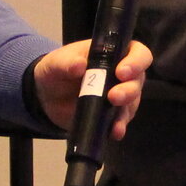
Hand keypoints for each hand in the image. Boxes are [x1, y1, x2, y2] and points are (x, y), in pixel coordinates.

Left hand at [34, 39, 151, 136]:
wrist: (48, 98)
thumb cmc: (57, 71)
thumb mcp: (56, 63)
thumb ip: (66, 63)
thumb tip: (79, 65)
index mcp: (113, 54)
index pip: (137, 53)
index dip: (136, 62)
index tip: (121, 72)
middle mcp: (122, 75)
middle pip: (138, 80)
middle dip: (129, 89)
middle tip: (113, 97)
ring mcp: (120, 96)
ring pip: (132, 102)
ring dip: (125, 111)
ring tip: (114, 121)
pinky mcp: (113, 115)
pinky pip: (121, 121)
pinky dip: (118, 127)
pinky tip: (114, 132)